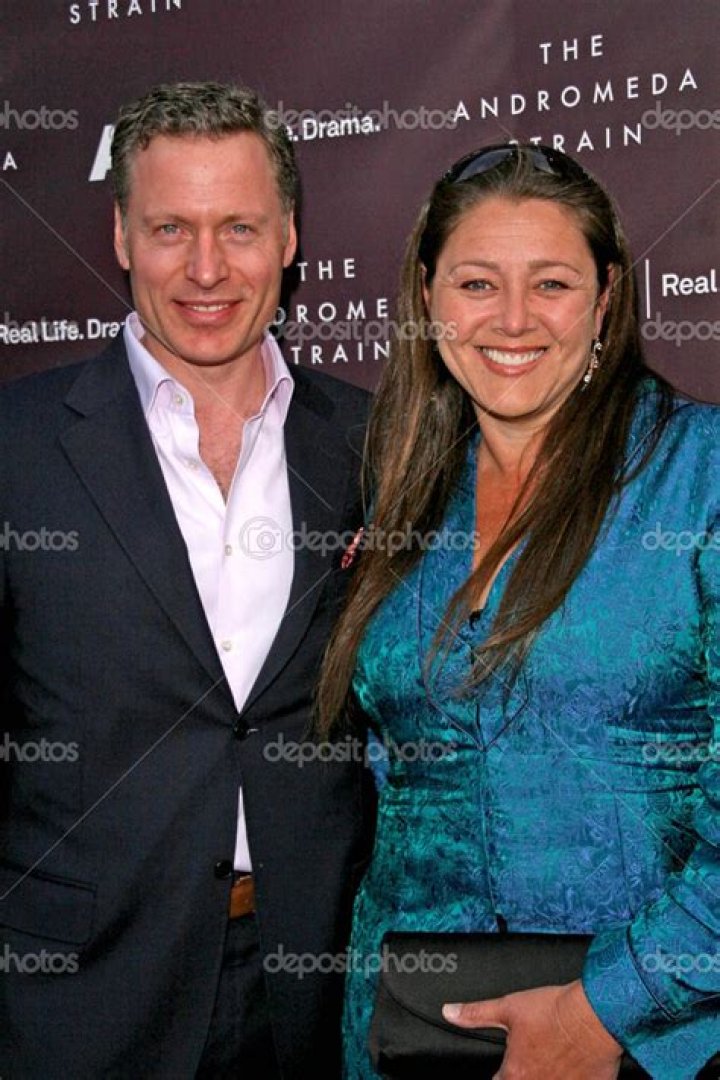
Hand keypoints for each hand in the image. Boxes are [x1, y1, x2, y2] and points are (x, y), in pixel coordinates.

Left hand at [442, 979, 622, 1078]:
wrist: (595, 1013)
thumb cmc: (554, 1011)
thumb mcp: (508, 1007)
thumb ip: (476, 1014)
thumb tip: (450, 1012)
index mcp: (516, 1074)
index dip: (502, 1075)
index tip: (508, 1069)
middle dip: (526, 1075)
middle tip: (536, 1059)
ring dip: (548, 1077)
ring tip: (552, 1063)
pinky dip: (571, 1079)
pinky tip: (572, 1070)